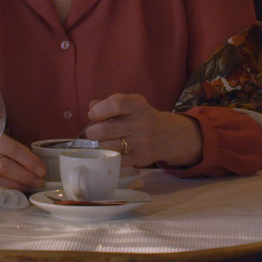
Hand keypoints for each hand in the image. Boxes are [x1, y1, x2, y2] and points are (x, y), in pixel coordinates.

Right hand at [0, 135, 43, 189]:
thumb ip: (11, 147)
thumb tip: (34, 162)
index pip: (13, 149)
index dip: (29, 161)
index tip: (42, 170)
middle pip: (6, 166)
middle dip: (26, 176)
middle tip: (40, 181)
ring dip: (18, 185)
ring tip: (32, 186)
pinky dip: (6, 189)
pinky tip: (17, 189)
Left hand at [83, 94, 201, 167]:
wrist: (168, 136)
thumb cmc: (142, 117)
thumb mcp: (131, 104)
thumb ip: (110, 103)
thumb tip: (92, 107)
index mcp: (138, 106)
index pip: (115, 105)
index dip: (98, 110)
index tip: (93, 115)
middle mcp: (141, 123)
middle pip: (105, 130)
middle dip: (92, 131)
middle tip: (94, 132)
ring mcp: (141, 143)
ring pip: (107, 146)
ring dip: (99, 144)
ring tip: (103, 141)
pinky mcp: (140, 159)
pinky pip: (114, 159)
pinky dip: (109, 155)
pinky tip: (112, 150)